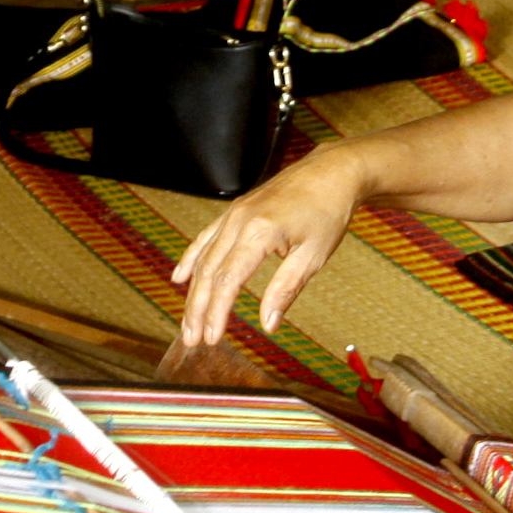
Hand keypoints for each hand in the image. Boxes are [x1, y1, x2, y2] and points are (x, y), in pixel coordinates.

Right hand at [169, 146, 366, 346]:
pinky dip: (191, 259)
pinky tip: (180, 278)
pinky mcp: (236, 211)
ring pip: (204, 258)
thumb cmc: (328, 211)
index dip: (217, 311)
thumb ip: (286, 290)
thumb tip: (269, 324)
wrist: (332, 172)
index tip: (212, 337)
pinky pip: (206, 237)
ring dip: (193, 292)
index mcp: (260, 232)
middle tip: (192, 339)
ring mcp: (234, 213)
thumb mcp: (313, 256)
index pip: (228, 280)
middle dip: (198, 309)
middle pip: (209, 272)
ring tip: (188, 322)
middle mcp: (240, 220)